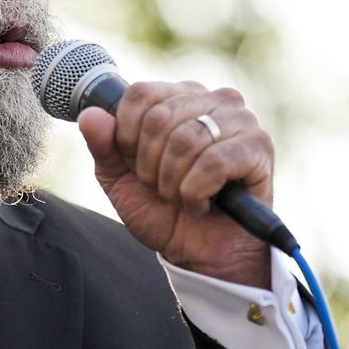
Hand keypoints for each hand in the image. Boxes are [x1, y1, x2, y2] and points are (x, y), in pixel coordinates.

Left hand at [78, 82, 274, 287]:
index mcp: (178, 97)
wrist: (201, 254)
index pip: (140, 94)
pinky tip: (204, 204)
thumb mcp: (120, 180)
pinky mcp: (259, 146)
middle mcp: (212, 99)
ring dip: (173, 184)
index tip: (137, 166)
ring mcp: (240, 119)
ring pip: (185, 140)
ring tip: (184, 197)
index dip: (128, 136)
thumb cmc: (164, 211)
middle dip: (150, 166)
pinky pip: (213, 162)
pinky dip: (196, 192)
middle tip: (164, 188)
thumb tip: (89, 114)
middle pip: (158, 118)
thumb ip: (103, 146)